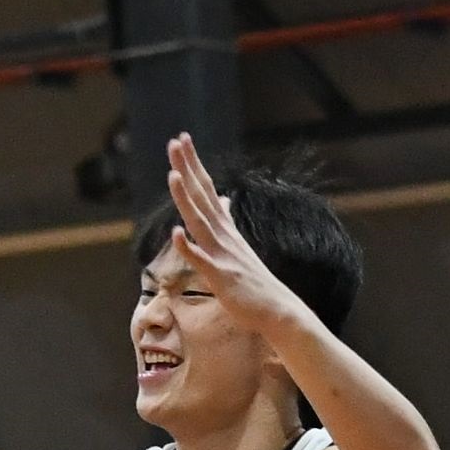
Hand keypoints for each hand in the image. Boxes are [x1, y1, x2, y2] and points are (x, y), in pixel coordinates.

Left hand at [164, 133, 307, 334]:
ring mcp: (223, 254)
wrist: (277, 309)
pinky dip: (188, 247)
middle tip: (175, 141)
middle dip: (187, 169)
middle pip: (202, 196)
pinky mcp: (221, 276)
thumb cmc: (253, 280)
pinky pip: (202, 260)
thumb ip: (226, 220)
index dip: (193, 164)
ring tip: (172, 175)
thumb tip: (223, 199)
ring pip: (199, 222)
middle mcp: (224, 235)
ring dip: (186, 199)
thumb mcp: (237, 244)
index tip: (182, 140)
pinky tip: (176, 233)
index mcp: (225, 227)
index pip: (206, 188)